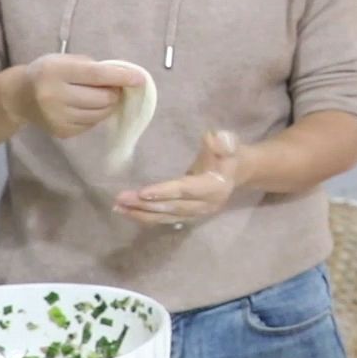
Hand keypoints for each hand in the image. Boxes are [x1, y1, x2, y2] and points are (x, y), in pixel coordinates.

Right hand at [3, 55, 145, 138]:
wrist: (18, 96)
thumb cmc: (48, 72)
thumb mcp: (65, 60)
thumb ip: (93, 67)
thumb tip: (125, 79)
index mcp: (55, 71)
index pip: (97, 75)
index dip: (122, 77)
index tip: (140, 79)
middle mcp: (53, 95)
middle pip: (102, 99)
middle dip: (114, 93)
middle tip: (112, 87)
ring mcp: (56, 117)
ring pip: (100, 114)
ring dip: (107, 105)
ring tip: (99, 96)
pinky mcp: (61, 132)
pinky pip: (91, 124)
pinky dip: (95, 115)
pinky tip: (84, 106)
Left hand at [115, 129, 240, 226]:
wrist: (237, 172)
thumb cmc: (229, 154)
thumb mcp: (230, 144)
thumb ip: (224, 142)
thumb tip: (215, 137)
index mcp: (214, 188)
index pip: (185, 190)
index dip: (164, 192)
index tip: (142, 192)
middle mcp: (204, 205)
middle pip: (172, 207)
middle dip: (145, 205)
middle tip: (120, 198)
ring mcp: (196, 214)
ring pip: (165, 217)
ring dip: (141, 213)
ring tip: (118, 207)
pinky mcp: (188, 217)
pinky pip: (164, 220)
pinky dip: (145, 217)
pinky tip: (127, 212)